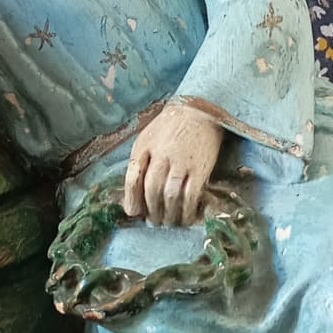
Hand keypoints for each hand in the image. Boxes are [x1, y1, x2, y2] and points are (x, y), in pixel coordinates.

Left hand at [124, 104, 222, 226]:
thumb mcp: (147, 139)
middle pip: (152, 188)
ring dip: (168, 213)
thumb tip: (135, 194)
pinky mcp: (200, 168)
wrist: (200, 110)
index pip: (133, 177)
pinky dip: (188, 210)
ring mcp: (182, 161)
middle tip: (154, 222)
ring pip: (171, 194)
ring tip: (168, 222)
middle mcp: (162, 155)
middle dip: (151, 210)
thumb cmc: (169, 128)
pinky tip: (187, 218)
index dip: (132, 198)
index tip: (134, 213)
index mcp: (145, 147)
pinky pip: (192, 194)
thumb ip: (139, 162)